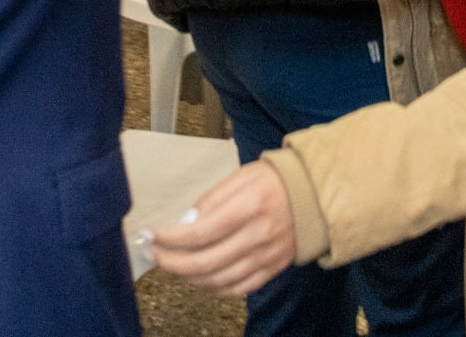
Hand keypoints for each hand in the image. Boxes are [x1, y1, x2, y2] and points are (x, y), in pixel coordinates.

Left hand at [151, 161, 296, 295]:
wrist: (314, 195)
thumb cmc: (273, 181)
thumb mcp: (240, 177)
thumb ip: (211, 200)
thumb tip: (185, 223)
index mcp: (248, 207)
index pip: (200, 232)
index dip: (170, 238)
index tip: (151, 235)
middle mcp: (257, 236)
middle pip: (205, 262)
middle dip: (171, 262)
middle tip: (153, 255)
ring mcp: (266, 257)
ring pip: (218, 280)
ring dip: (188, 277)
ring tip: (171, 266)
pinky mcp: (272, 270)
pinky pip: (238, 288)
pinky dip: (213, 288)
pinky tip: (199, 279)